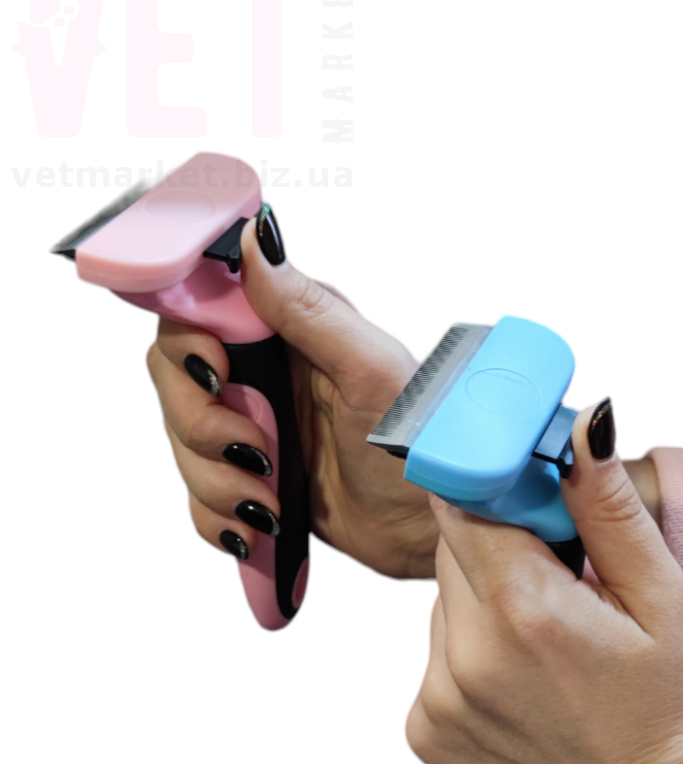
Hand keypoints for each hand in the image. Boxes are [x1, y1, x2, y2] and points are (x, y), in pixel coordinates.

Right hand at [146, 218, 437, 578]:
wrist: (427, 525)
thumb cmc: (418, 441)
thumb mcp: (369, 368)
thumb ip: (308, 308)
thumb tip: (257, 238)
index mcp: (286, 330)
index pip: (197, 312)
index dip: (190, 344)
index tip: (217, 375)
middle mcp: (260, 374)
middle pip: (174, 379)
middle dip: (203, 426)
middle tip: (256, 451)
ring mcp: (251, 428)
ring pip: (182, 445)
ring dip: (218, 483)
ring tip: (271, 500)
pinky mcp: (247, 480)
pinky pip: (197, 498)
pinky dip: (219, 517)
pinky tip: (259, 526)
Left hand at [407, 401, 682, 763]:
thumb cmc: (666, 712)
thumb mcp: (662, 601)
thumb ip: (609, 511)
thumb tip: (579, 430)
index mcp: (524, 612)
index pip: (464, 501)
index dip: (490, 487)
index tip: (516, 492)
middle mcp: (464, 656)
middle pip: (453, 549)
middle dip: (498, 545)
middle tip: (554, 576)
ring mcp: (438, 697)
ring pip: (444, 599)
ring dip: (483, 598)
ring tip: (541, 635)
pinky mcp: (426, 727)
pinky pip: (435, 652)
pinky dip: (468, 647)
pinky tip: (518, 672)